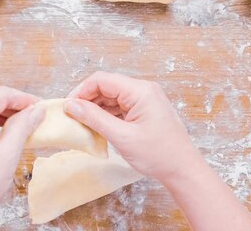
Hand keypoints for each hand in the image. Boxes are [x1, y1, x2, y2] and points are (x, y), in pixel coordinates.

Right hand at [66, 72, 250, 230]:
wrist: (183, 170)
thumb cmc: (158, 154)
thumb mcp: (121, 136)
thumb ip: (94, 118)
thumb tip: (71, 105)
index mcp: (140, 91)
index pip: (102, 80)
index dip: (81, 91)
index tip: (67, 107)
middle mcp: (143, 90)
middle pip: (106, 87)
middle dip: (87, 100)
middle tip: (72, 118)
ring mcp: (145, 100)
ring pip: (112, 98)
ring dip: (96, 109)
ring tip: (83, 125)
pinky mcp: (145, 111)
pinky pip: (120, 107)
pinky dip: (107, 116)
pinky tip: (98, 128)